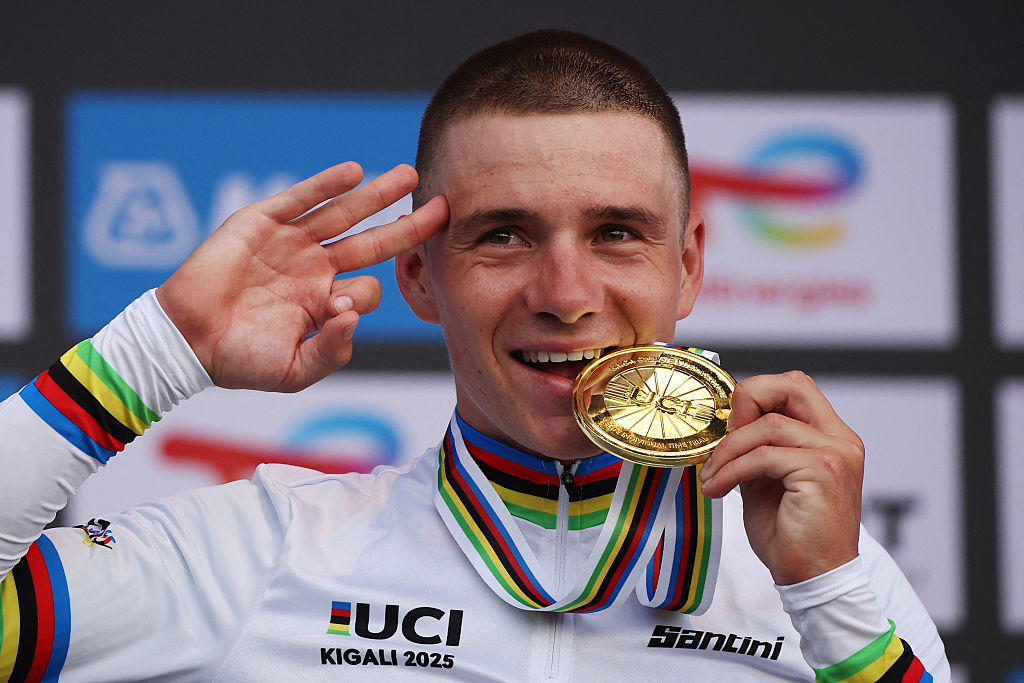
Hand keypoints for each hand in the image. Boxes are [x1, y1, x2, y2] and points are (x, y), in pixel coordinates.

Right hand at [156, 162, 448, 391]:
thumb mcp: (295, 370)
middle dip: (408, 226)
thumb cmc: (239, 360)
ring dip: (376, 193)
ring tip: (409, 175)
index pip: (367, 290)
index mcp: (323, 301)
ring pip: (343, 213)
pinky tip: (354, 172)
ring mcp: (290, 243)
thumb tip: (354, 316)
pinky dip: (325, 184)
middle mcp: (314, 268)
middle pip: (372, 242)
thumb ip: (333, 350)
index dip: (363, 298)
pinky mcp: (260, 223)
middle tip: (443, 209)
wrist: (185, 342)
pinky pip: (299, 199)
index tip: (338, 313)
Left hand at [698, 371, 863, 584]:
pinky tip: (718, 488)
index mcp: (830, 437)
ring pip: (768, 425)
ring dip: (728, 450)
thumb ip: (754, 446)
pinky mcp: (822, 472)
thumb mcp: (765, 479)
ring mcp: (835, 454)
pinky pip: (763, 456)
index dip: (755, 395)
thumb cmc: (792, 534)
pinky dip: (732, 470)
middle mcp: (839, 440)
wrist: (813, 577)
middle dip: (746, 400)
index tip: (727, 425)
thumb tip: (727, 419)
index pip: (794, 387)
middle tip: (720, 434)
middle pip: (792, 385)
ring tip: (711, 476)